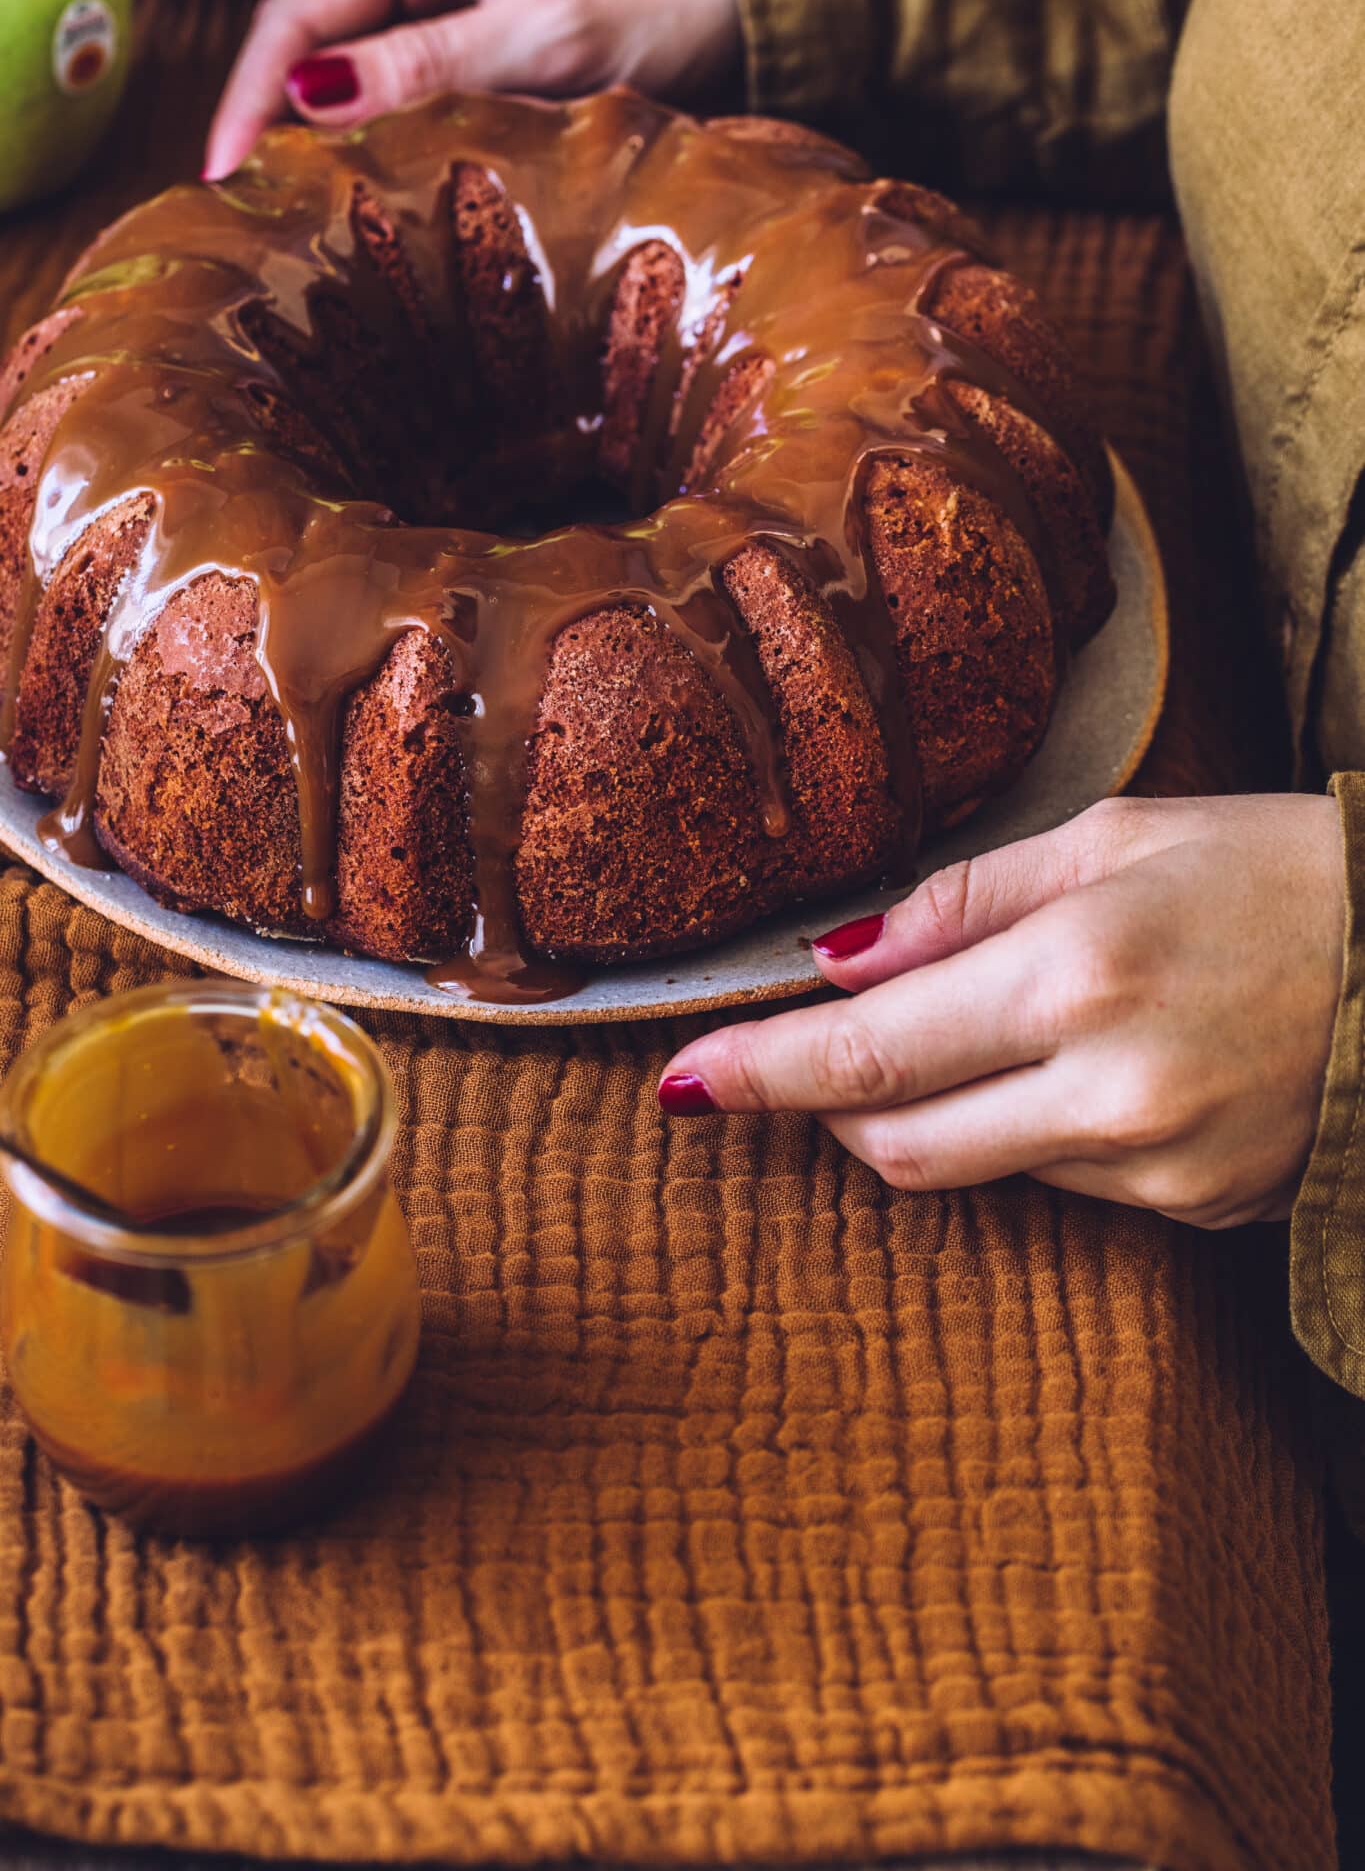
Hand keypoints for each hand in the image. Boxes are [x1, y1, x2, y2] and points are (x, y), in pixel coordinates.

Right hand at [203, 0, 742, 181]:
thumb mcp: (549, 31)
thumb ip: (431, 67)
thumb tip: (316, 101)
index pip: (301, 8)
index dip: (253, 95)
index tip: (225, 176)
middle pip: (318, 37)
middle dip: (279, 122)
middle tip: (252, 215)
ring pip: (362, 67)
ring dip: (331, 137)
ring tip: (296, 216)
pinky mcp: (489, 26)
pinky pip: (414, 84)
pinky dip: (390, 136)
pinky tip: (371, 189)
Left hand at [658, 796, 1347, 1227]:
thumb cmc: (1273, 869)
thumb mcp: (1111, 838)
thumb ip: (959, 903)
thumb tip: (836, 961)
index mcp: (1079, 972)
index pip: (869, 1052)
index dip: (762, 1073)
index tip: (681, 1085)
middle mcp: (1112, 1090)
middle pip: (897, 1142)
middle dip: (827, 1107)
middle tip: (798, 1061)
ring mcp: (1157, 1168)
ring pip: (973, 1167)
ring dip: (934, 1110)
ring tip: (992, 1027)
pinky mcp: (1194, 1212)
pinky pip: (1059, 1184)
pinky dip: (1030, 1131)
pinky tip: (1086, 1067)